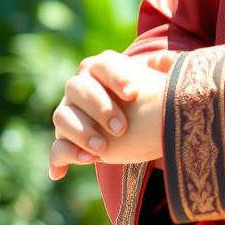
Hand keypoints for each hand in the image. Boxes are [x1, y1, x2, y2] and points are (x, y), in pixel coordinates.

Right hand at [48, 48, 178, 180]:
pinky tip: (82, 163)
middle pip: (78, 88)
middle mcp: (79, 86)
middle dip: (100, 108)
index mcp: (101, 67)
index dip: (116, 77)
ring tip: (102, 149)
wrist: (139, 121)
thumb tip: (162, 60)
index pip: (103, 64)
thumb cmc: (147, 97)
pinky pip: (57, 147)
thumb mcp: (160, 81)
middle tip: (121, 128)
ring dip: (81, 133)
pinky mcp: (66, 140)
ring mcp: (69, 112)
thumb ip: (166, 68)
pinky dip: (65, 156)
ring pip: (62, 116)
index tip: (133, 94)